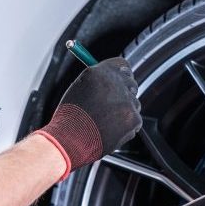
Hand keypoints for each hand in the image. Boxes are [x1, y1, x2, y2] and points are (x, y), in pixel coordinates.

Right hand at [34, 57, 141, 177]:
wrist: (69, 140)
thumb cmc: (69, 118)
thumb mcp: (78, 89)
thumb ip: (98, 81)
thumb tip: (113, 80)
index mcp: (99, 72)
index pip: (122, 64)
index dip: (121, 74)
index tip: (120, 82)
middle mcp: (115, 83)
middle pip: (131, 83)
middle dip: (125, 94)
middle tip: (113, 107)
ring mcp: (126, 101)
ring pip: (134, 105)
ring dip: (124, 113)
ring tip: (104, 123)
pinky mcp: (133, 118)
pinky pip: (135, 122)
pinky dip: (125, 128)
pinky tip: (109, 132)